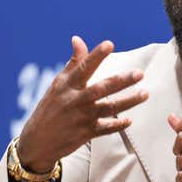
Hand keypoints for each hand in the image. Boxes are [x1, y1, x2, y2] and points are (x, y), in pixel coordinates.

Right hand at [17, 36, 148, 171]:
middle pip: (101, 88)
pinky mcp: (87, 133)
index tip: (109, 44)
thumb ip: (73, 63)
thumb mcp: (57, 85)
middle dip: (122, 80)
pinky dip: (119, 125)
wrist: (37, 142)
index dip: (96, 56)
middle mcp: (75, 101)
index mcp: (66, 86)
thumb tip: (78, 39)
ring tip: (144, 94)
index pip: (83, 67)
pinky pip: (107, 129)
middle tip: (139, 73)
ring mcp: (82, 118)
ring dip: (128, 101)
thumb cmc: (49, 109)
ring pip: (109, 108)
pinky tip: (129, 120)